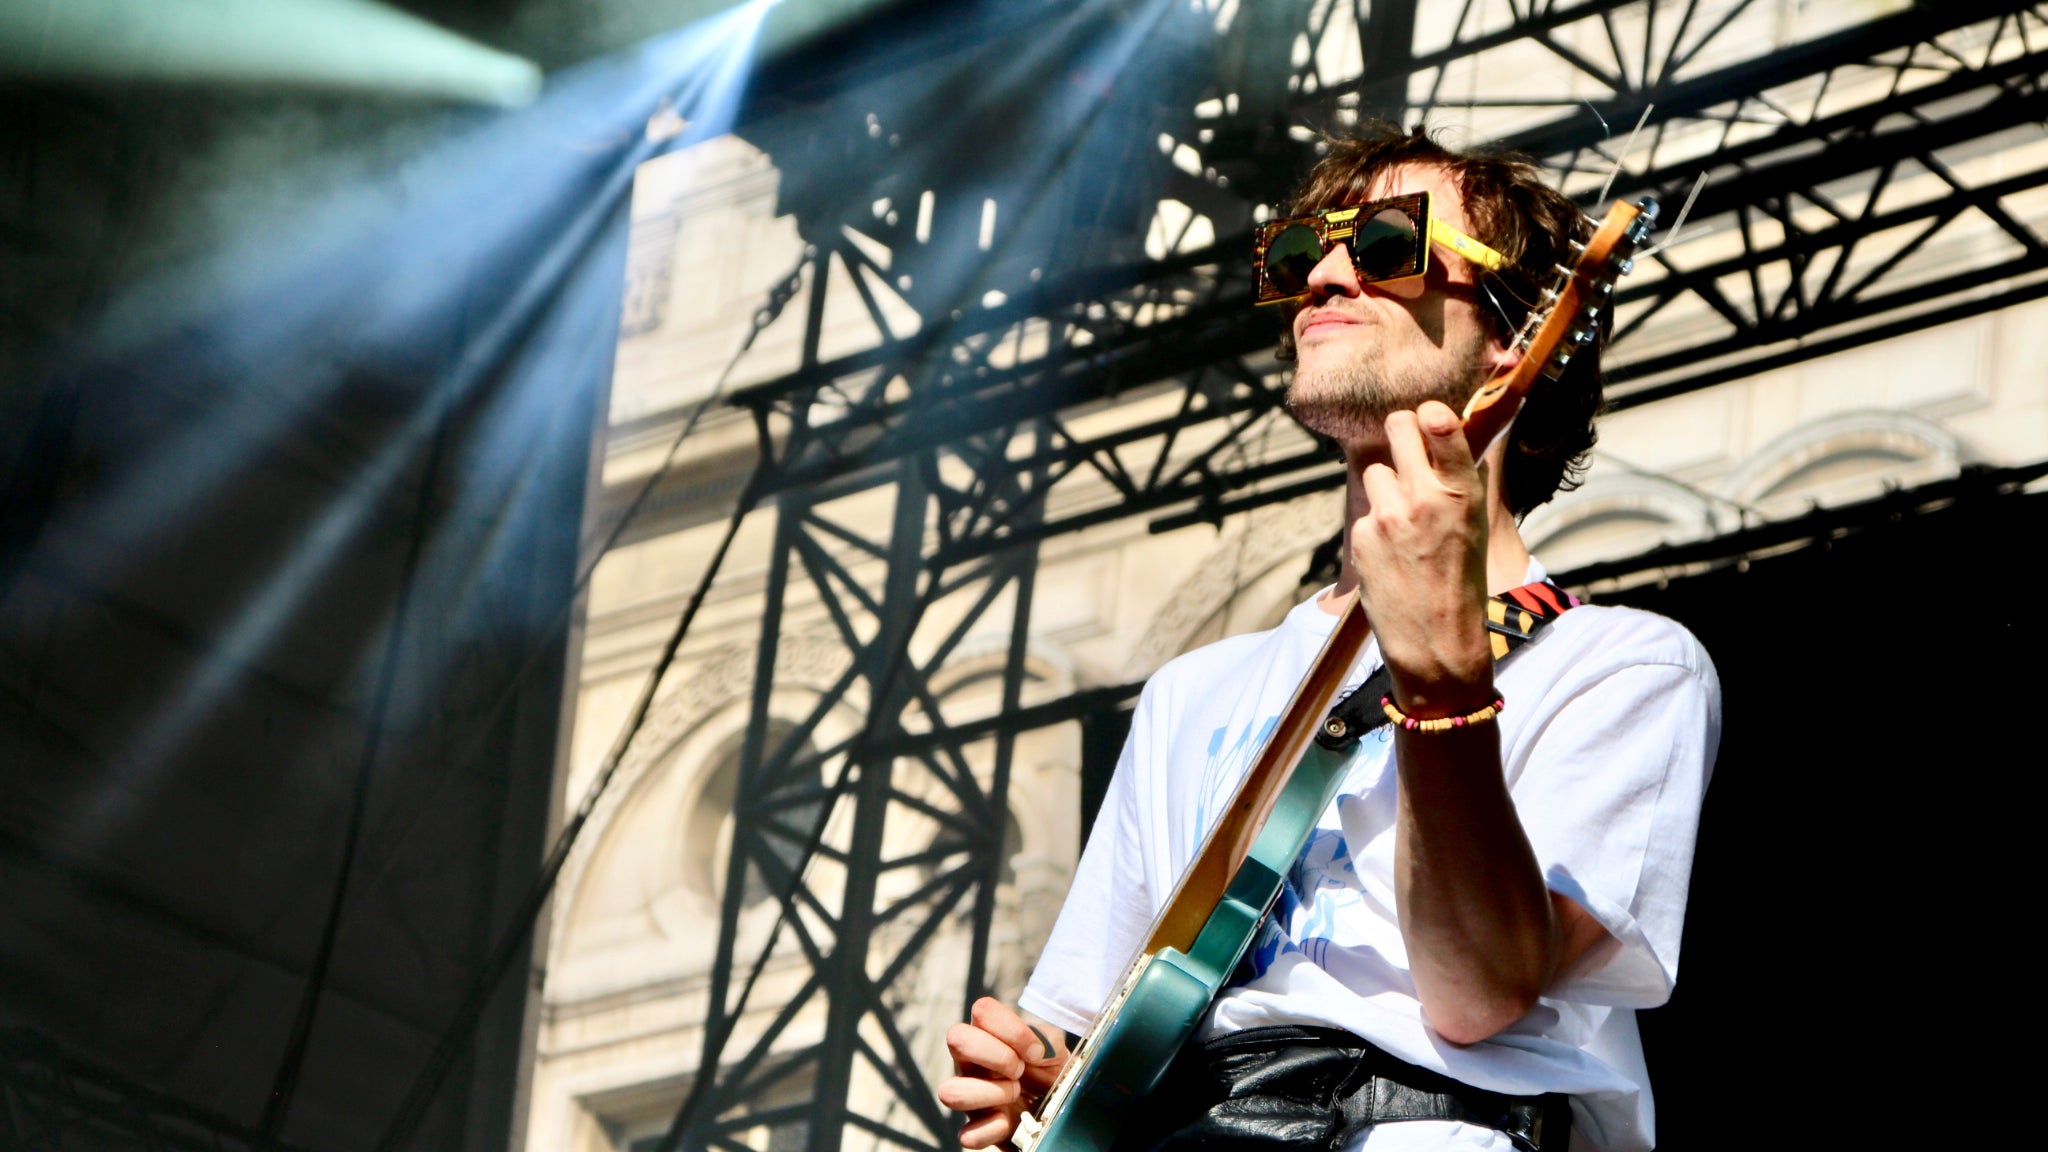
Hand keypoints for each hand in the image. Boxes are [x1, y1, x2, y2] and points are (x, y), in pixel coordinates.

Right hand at [939, 998, 1067, 1149]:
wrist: (1059, 1114)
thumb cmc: (1051, 1076)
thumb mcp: (1056, 1052)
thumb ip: (1048, 1040)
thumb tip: (1038, 1048)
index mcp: (990, 1036)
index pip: (983, 1010)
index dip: (1011, 1029)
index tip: (1036, 1051)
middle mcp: (973, 1062)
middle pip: (956, 1037)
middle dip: (996, 1055)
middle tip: (1020, 1070)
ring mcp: (970, 1098)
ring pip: (949, 1091)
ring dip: (990, 1093)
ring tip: (1014, 1094)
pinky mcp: (977, 1131)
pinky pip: (967, 1135)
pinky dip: (992, 1129)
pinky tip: (1009, 1122)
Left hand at [1351, 401, 1493, 714]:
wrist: (1436, 644)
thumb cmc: (1462, 583)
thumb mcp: (1475, 526)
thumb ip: (1460, 481)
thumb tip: (1444, 436)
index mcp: (1462, 492)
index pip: (1439, 422)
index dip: (1429, 414)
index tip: (1429, 418)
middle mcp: (1424, 497)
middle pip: (1396, 425)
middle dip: (1401, 433)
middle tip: (1408, 450)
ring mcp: (1388, 515)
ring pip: (1375, 469)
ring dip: (1386, 485)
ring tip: (1404, 520)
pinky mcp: (1361, 535)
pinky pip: (1365, 509)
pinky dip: (1375, 523)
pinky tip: (1390, 551)